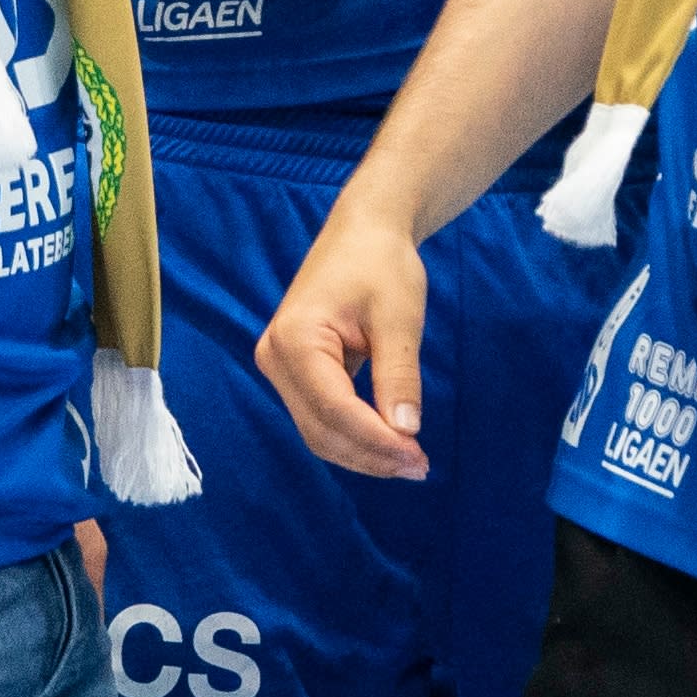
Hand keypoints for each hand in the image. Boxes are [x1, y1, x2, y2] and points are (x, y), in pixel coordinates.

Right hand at [255, 200, 434, 479]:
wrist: (364, 229)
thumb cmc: (381, 263)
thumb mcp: (398, 318)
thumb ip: (398, 376)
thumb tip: (406, 433)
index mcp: (294, 340)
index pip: (334, 409)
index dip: (376, 441)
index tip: (419, 457)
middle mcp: (275, 357)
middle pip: (321, 429)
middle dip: (371, 454)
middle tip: (421, 467)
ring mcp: (279, 366)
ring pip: (319, 430)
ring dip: (363, 452)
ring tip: (411, 461)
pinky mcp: (294, 371)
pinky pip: (321, 416)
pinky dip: (355, 435)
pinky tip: (390, 443)